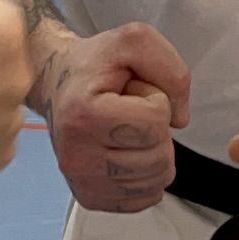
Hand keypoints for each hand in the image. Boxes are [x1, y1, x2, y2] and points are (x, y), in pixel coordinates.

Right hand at [35, 22, 191, 212]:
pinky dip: (148, 176)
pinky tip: (128, 152)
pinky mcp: (90, 198)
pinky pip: (146, 199)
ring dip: (154, 151)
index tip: (131, 90)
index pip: (155, 123)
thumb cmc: (96, 64)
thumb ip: (172, 70)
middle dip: (156, 129)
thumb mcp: (135, 41)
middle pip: (158, 158)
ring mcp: (82, 182)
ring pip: (156, 181)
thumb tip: (181, 120)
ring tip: (127, 129)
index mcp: (83, 115)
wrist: (57, 85)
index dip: (156, 99)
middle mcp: (77, 156)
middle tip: (130, 109)